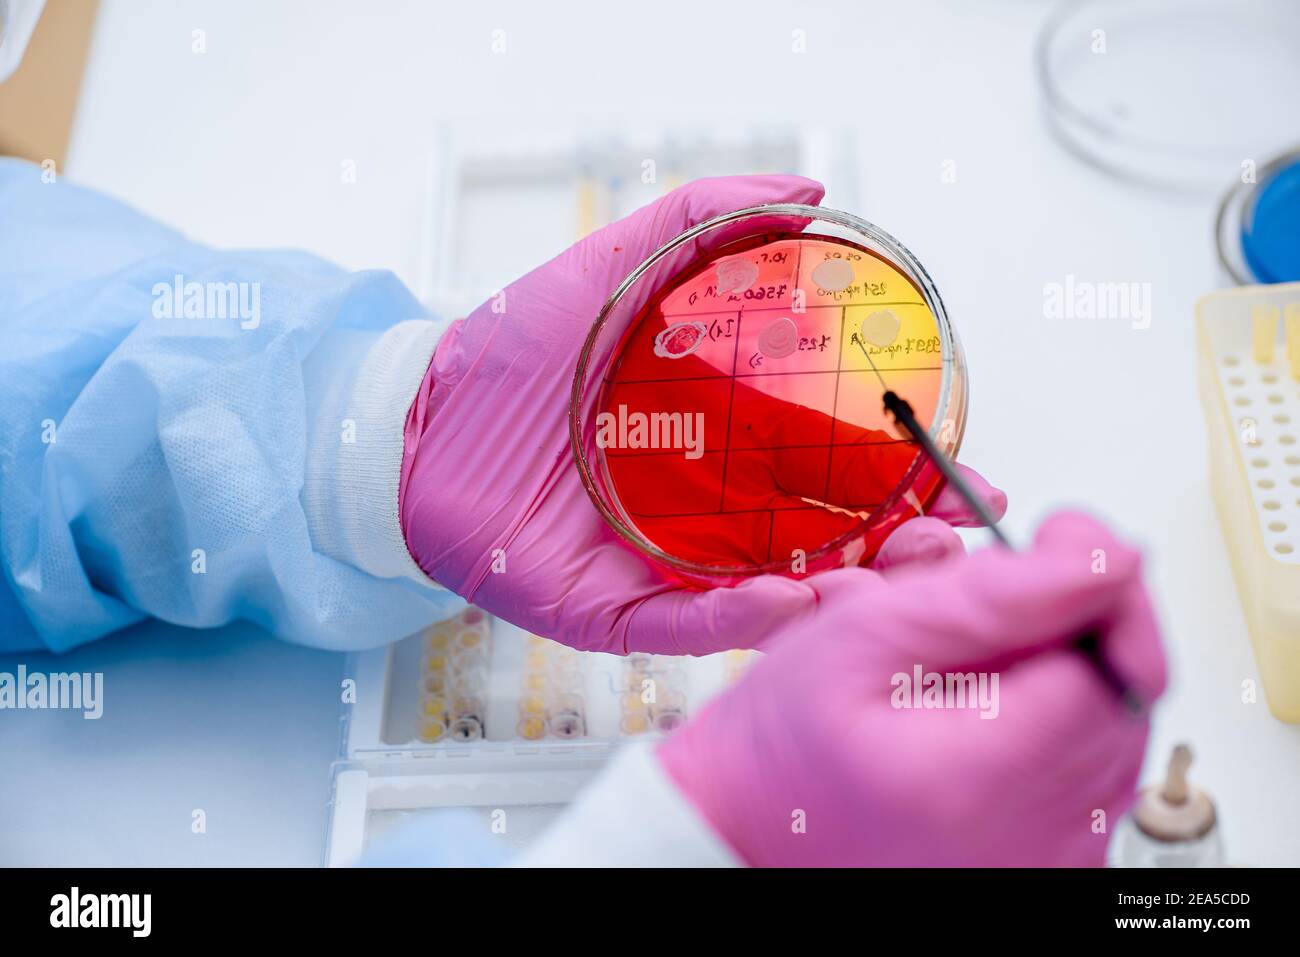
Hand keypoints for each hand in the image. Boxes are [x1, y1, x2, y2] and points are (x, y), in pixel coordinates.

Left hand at [399, 176, 1003, 652]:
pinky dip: (736, 620)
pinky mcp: (612, 611)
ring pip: (769, 598)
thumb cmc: (510, 351)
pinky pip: (683, 626)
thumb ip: (702, 220)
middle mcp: (707, 514)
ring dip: (840, 594)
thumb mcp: (611, 265)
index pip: (834, 472)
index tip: (968, 478)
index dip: (904, 481)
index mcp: (723, 445)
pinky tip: (788, 598)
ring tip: (895, 579)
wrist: (414, 418)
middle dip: (897, 552)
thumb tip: (806, 191)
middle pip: (823, 544)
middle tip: (952, 541)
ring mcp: (663, 567)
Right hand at [657, 511, 1167, 864]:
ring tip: (978, 652)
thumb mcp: (859, 638)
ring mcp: (1043, 864)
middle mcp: (1031, 841)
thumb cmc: (776, 751)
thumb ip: (984, 595)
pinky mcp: (1041, 869)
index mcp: (982, 778)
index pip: (1115, 661)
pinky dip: (1052, 724)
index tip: (1065, 539)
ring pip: (1113, 734)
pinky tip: (985, 705)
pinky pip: (1088, 780)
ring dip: (1065, 670)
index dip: (1098, 585)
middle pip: (1124, 697)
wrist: (743, 834)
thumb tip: (1095, 562)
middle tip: (1010, 587)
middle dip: (1078, 622)